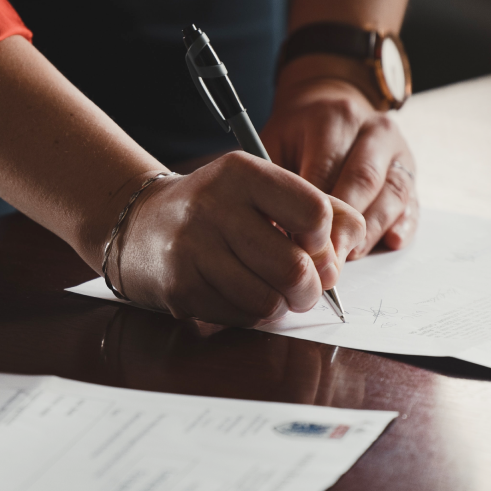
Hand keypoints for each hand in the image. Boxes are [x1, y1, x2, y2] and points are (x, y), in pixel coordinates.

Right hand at [108, 153, 365, 325]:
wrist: (141, 224)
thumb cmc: (218, 208)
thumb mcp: (263, 189)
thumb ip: (319, 208)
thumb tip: (349, 249)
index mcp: (242, 173)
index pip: (314, 213)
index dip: (325, 240)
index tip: (313, 245)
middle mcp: (214, 206)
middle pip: (295, 268)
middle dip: (310, 289)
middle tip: (304, 287)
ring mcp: (193, 249)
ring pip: (269, 301)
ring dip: (280, 305)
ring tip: (271, 290)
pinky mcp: (180, 287)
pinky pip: (241, 317)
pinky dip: (251, 314)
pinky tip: (239, 294)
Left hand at [262, 78, 417, 259]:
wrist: (331, 109)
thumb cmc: (298, 136)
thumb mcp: (275, 144)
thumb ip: (275, 181)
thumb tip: (275, 231)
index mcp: (336, 118)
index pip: (326, 169)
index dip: (313, 212)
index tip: (298, 244)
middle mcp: (374, 130)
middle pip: (364, 181)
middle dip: (344, 226)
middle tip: (326, 260)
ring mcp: (398, 151)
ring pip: (392, 194)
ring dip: (371, 231)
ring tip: (350, 257)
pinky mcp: (411, 173)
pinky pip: (413, 202)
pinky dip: (404, 225)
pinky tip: (391, 242)